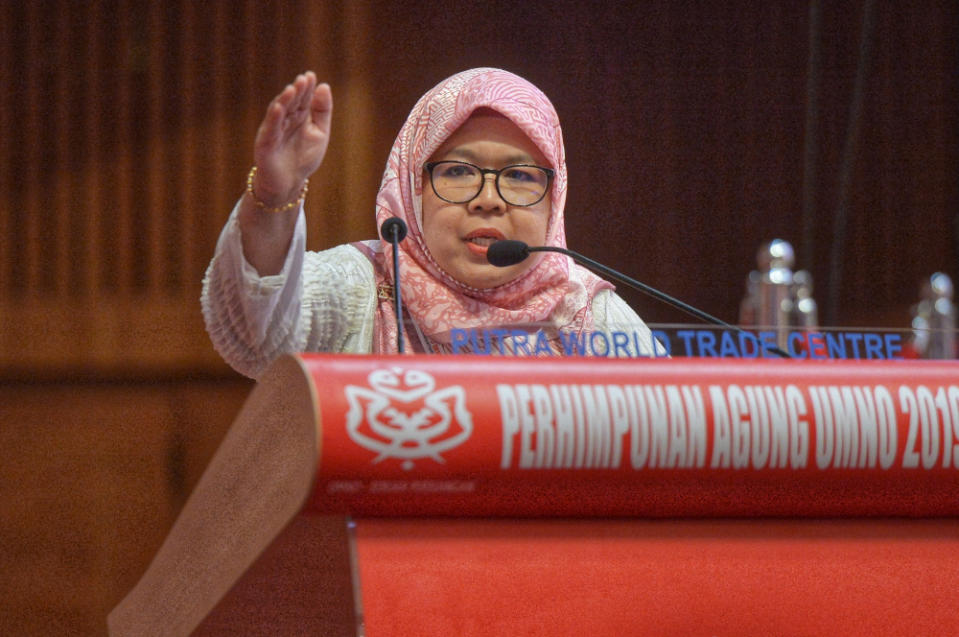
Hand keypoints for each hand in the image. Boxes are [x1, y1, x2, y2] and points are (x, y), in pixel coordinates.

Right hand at [250, 71, 332, 206]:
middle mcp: (285, 120)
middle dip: (297, 91)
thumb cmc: (304, 158)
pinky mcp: (265, 142)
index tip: (311, 76)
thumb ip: (322, 112)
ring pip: (279, 111)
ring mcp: (274, 129)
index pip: (303, 99)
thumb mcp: (320, 133)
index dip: (306, 88)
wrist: (290, 182)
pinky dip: (274, 117)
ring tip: (293, 88)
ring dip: (285, 99)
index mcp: (299, 116)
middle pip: (291, 102)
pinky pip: (270, 128)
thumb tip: (324, 87)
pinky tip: (279, 107)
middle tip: (304, 79)